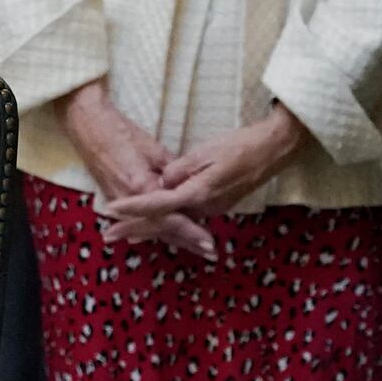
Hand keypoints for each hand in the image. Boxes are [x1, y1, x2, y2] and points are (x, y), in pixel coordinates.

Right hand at [57, 82, 215, 259]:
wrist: (88, 127)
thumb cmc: (122, 133)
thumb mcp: (154, 150)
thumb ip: (172, 173)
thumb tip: (188, 188)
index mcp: (140, 188)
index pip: (171, 219)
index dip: (191, 232)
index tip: (210, 242)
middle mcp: (128, 204)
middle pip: (162, 230)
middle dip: (187, 241)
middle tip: (210, 252)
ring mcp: (118, 205)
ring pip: (151, 229)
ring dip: (174, 238)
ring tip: (196, 247)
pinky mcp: (113, 201)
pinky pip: (140, 221)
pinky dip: (157, 230)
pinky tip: (170, 237)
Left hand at [103, 106, 306, 247]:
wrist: (273, 150)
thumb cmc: (239, 145)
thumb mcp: (205, 152)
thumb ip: (180, 169)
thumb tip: (163, 183)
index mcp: (199, 193)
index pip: (158, 204)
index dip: (133, 208)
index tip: (111, 211)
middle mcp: (204, 208)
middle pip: (163, 222)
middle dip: (134, 229)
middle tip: (108, 235)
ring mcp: (212, 209)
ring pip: (175, 222)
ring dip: (148, 228)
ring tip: (123, 234)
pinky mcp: (217, 205)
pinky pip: (186, 217)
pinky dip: (167, 222)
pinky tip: (154, 225)